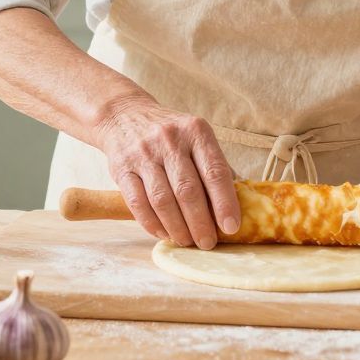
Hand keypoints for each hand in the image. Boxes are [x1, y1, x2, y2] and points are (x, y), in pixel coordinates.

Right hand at [95, 98, 240, 249]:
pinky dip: (152, 223)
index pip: (215, 171)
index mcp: (196, 131)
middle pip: (188, 190)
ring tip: (187, 241)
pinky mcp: (121, 168)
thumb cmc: (170, 134)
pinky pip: (137, 203)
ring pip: (162, 200)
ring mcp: (143, 154)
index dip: (225, 202)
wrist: (124, 115)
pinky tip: (164, 233)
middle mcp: (170, 140)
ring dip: (177, 227)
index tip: (231, 227)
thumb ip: (214, 165)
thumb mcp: (196, 136)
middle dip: (200, 223)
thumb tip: (237, 201)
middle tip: (208, 243)